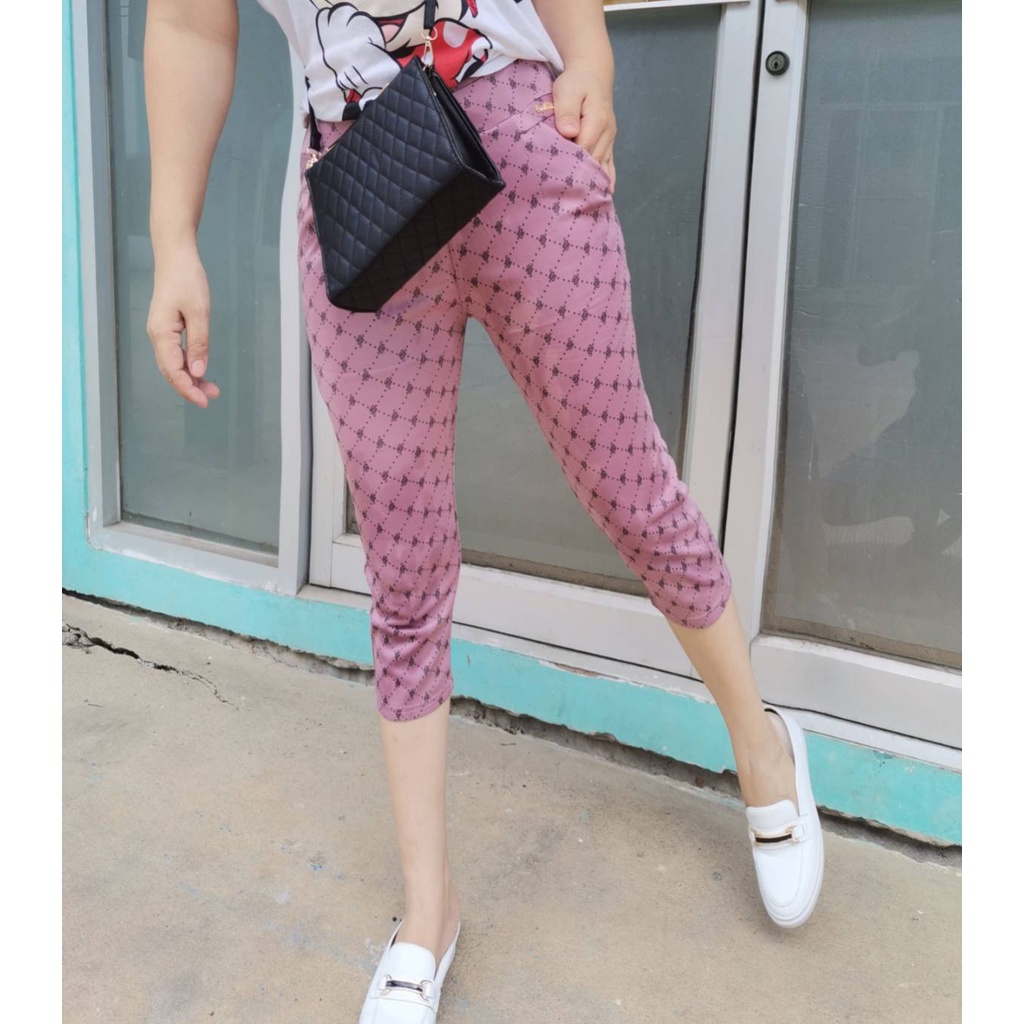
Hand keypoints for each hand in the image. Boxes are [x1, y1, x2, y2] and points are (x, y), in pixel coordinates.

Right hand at [146, 242, 220, 407]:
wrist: (175, 256)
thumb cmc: (187, 279)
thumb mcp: (199, 312)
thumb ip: (198, 343)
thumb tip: (197, 371)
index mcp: (161, 333)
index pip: (172, 370)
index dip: (187, 388)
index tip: (204, 400)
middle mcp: (157, 336)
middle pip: (171, 370)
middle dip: (190, 387)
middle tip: (213, 397)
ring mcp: (160, 332)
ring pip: (174, 363)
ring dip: (191, 377)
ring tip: (212, 389)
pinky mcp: (167, 328)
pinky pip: (175, 353)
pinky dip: (188, 365)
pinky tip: (200, 371)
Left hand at [551, 63, 616, 192]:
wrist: (593, 73)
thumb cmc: (576, 82)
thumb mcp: (567, 90)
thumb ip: (567, 110)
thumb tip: (568, 132)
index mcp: (596, 122)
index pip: (582, 150)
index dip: (571, 164)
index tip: (558, 179)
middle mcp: (606, 134)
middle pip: (593, 162)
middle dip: (581, 177)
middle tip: (565, 196)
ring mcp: (609, 139)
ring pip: (602, 165)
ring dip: (593, 182)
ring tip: (584, 202)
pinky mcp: (609, 142)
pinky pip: (610, 164)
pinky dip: (607, 178)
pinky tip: (605, 194)